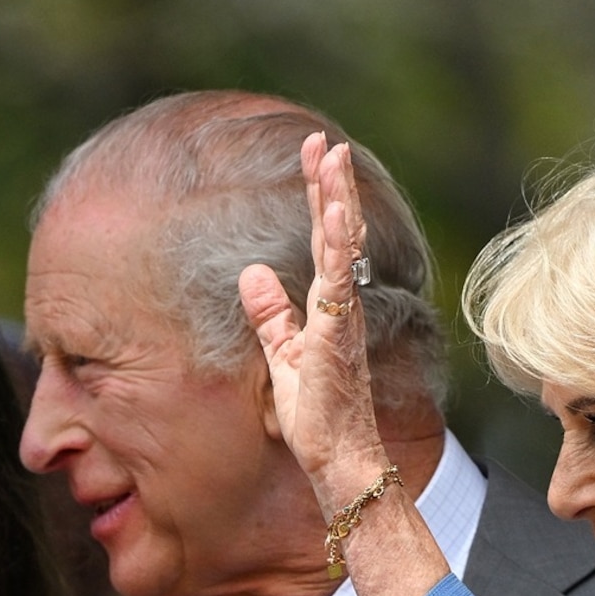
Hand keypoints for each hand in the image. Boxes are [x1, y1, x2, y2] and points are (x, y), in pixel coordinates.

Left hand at [238, 134, 395, 515]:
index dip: (319, 197)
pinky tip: (337, 217)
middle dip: (330, 184)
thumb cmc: (316, 414)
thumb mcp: (282, 355)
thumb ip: (270, 314)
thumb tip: (251, 272)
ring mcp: (343, 318)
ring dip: (338, 202)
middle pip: (336, 232)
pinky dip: (339, 249)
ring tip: (334, 159)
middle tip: (324, 139)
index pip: (324, 240)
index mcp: (327, 306)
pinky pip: (339, 285)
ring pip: (342, 249)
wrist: (338, 456)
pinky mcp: (337, 337)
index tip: (315, 155)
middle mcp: (340, 305)